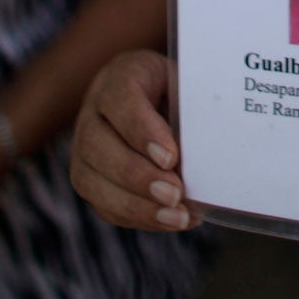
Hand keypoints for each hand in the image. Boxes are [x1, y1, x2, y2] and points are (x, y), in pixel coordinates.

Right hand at [69, 51, 200, 231]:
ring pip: (91, 180)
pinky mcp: (90, 180)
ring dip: (135, 205)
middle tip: (174, 193)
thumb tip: (214, 150)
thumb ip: (196, 109)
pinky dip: (138, 218)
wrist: (160, 102)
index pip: (120, 100)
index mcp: (120, 77)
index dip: (142, 132)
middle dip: (137, 175)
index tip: (171, 157)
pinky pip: (104, 205)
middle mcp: (93, 112)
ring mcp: (84, 149)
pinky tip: (170, 221)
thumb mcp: (190, 86)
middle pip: (97, 145)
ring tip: (175, 216)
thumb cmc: (180, 92)